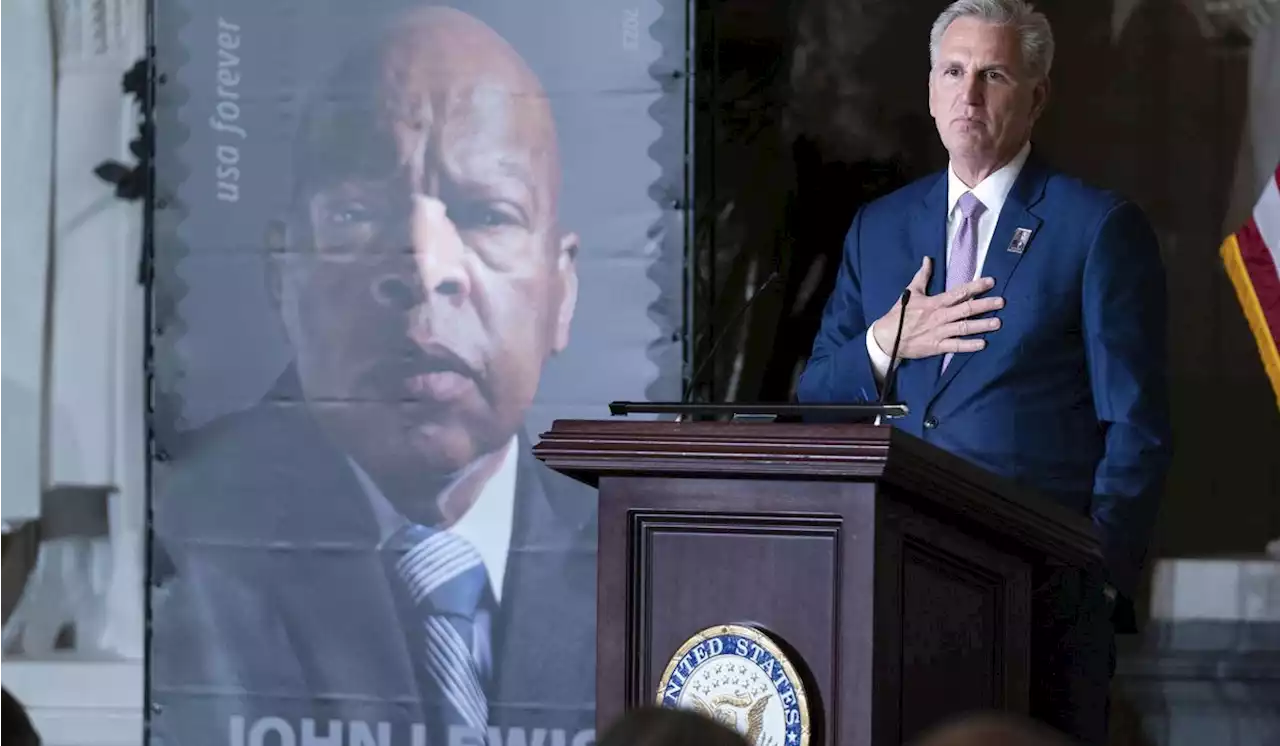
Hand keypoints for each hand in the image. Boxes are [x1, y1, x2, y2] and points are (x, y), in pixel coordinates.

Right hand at [871, 256, 1003, 359]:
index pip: (959, 292)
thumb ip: (922, 276)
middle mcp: (940, 317)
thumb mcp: (910, 292)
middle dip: (985, 305)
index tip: (991, 281)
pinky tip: (983, 344)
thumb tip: (928, 259)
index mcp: (934, 302)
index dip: (975, 286)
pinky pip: (956, 346)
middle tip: (1001, 302)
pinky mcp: (937, 346)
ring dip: (982, 325)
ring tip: (997, 323)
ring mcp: (939, 332)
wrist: (886, 338)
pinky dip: (969, 345)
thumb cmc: (899, 315)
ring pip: (964, 328)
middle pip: (966, 309)